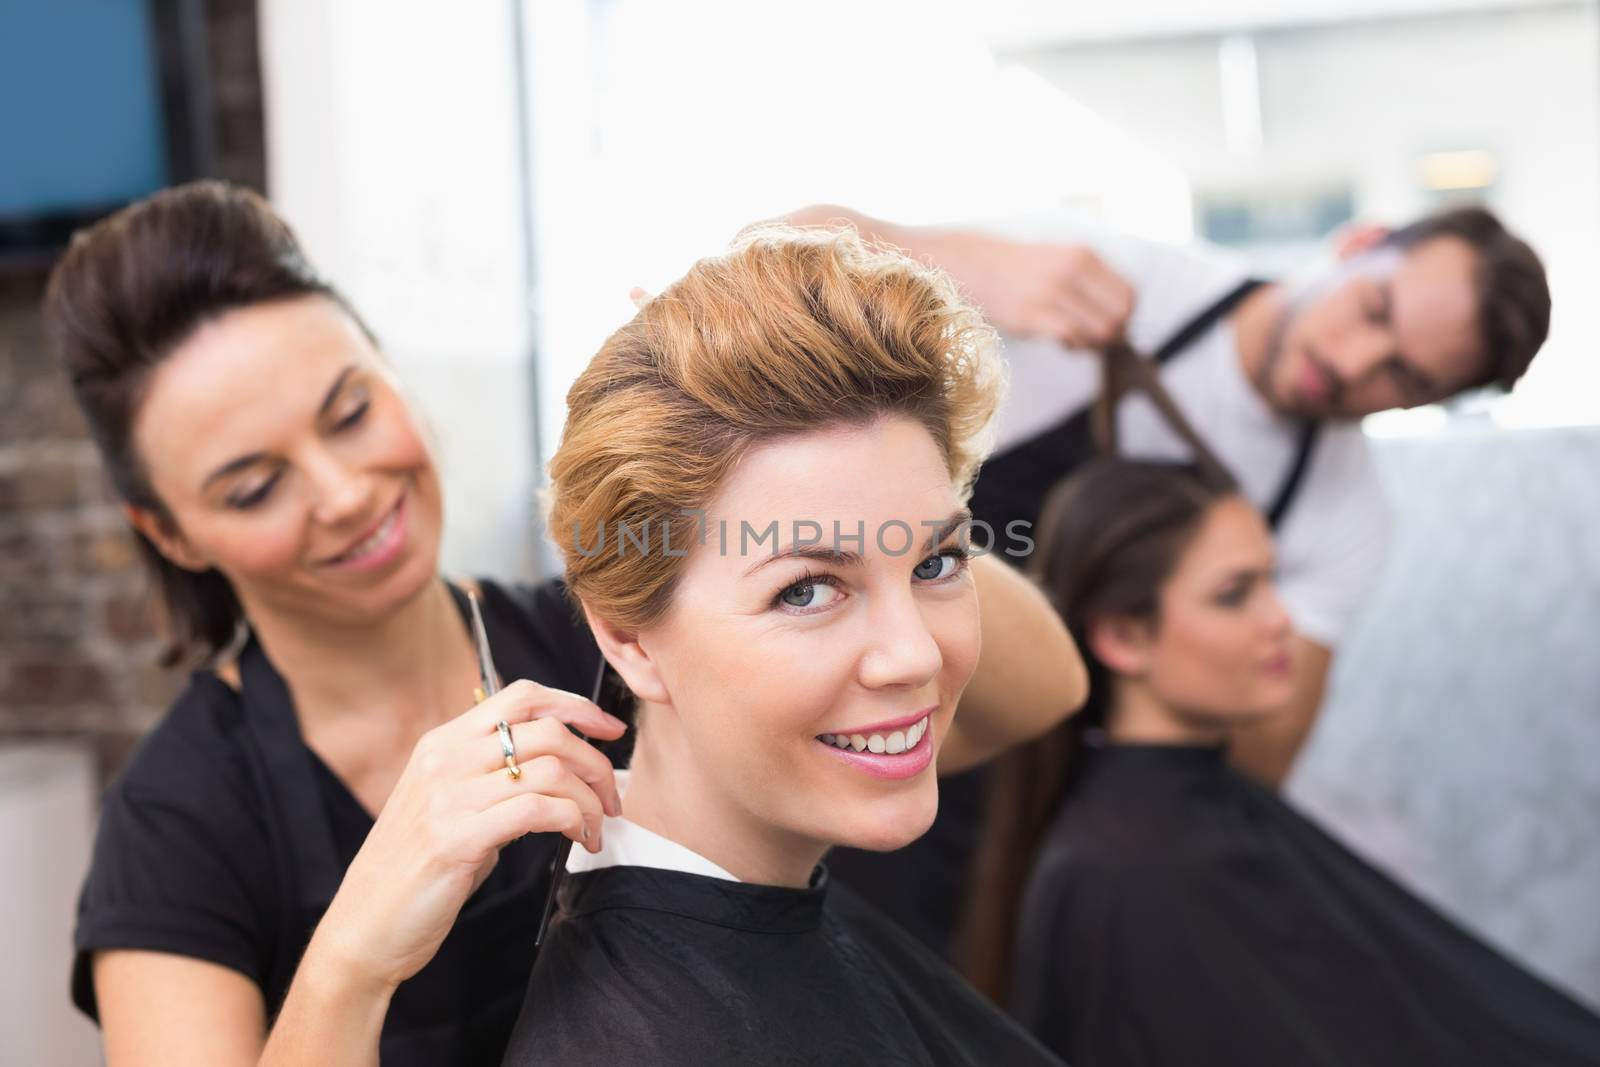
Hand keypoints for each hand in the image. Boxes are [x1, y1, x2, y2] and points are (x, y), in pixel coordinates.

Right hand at [305, 680, 626, 992]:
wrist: (364, 926)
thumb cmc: (417, 868)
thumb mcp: (451, 805)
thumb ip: (493, 778)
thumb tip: (560, 767)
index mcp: (442, 743)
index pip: (521, 696)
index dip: (576, 706)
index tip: (611, 731)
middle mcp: (443, 761)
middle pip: (547, 731)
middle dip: (596, 762)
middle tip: (611, 797)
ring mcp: (447, 798)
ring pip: (550, 770)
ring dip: (590, 800)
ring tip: (595, 828)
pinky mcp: (456, 840)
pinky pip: (535, 811)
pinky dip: (572, 822)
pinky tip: (577, 841)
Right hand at [938, 232, 1134, 348]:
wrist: (976, 267)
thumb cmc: (1023, 270)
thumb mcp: (1064, 261)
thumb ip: (1094, 283)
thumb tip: (1124, 319)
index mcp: (1084, 256)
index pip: (1129, 296)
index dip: (1125, 318)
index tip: (1111, 327)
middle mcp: (1071, 271)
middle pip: (1118, 317)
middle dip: (1112, 336)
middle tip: (1094, 340)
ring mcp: (1050, 292)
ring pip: (1099, 331)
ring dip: (1091, 344)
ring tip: (1074, 339)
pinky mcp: (1030, 314)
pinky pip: (1071, 337)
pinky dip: (1072, 346)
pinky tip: (1061, 341)